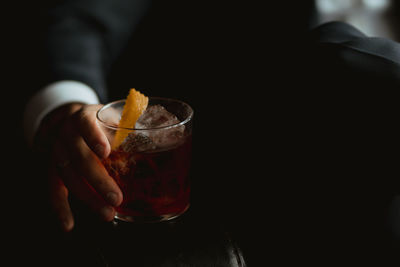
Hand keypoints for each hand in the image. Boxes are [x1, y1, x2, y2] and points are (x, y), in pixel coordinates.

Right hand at [36, 103, 122, 231]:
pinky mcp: (53, 170)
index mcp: (83, 118)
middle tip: (117, 198)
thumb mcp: (115, 120)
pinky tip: (69, 224)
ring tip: (107, 214)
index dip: (94, 138)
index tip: (106, 152)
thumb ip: (131, 132)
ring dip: (88, 198)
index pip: (86, 125)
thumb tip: (163, 142)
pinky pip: (54, 190)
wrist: (70, 123)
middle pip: (79, 157)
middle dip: (98, 180)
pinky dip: (60, 208)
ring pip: (68, 176)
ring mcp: (56, 153)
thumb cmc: (101, 124)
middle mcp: (66, 135)